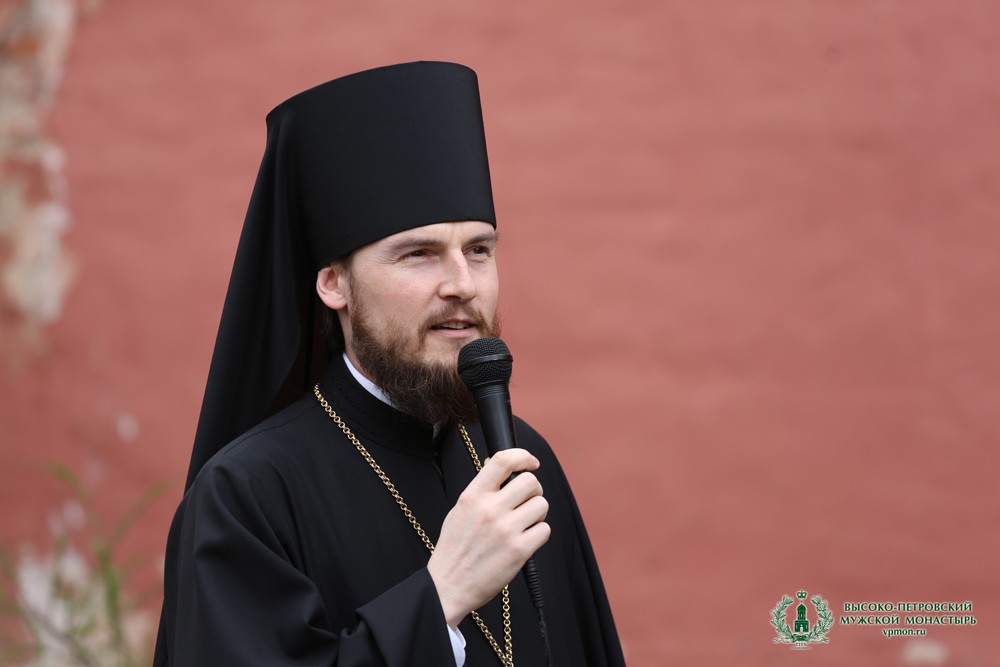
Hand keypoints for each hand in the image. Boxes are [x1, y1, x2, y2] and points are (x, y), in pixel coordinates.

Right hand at [427, 448, 550, 625]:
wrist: (448, 586)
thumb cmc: (455, 549)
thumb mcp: (459, 511)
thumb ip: (480, 490)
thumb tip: (499, 467)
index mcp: (472, 496)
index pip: (503, 460)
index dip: (523, 456)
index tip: (531, 463)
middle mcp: (489, 509)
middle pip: (530, 482)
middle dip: (534, 491)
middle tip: (526, 502)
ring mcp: (505, 530)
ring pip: (541, 505)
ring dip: (537, 513)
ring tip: (523, 525)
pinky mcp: (519, 551)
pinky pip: (544, 529)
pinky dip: (538, 534)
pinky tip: (524, 541)